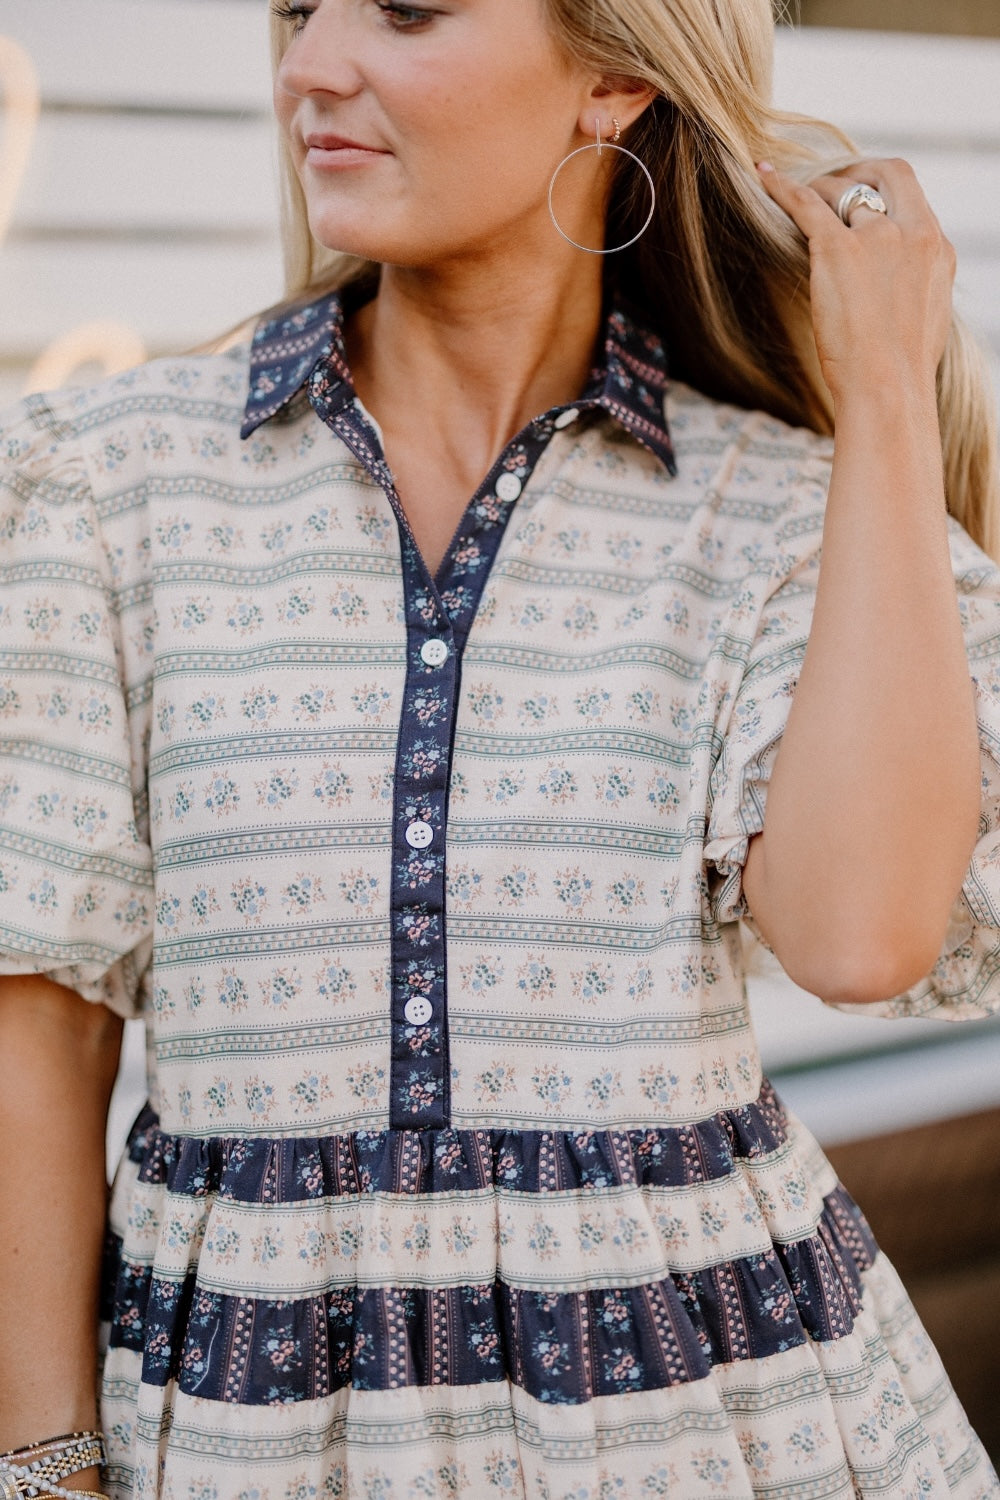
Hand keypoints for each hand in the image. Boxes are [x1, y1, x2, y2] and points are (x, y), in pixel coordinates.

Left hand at [757, 158, 955, 406]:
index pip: (912, 195)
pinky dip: (782, 188)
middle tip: (833, 178)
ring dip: (819, 186)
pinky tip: (763, 177)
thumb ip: (914, 286)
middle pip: (885, 174)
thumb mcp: (925, 317)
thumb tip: (897, 290)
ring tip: (796, 192)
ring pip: (842, 190)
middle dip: (859, 169)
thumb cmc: (901, 371)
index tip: (864, 192)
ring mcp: (876, 237)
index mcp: (936, 248)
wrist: (888, 388)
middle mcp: (911, 233)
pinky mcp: (837, 250)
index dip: (884, 186)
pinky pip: (805, 205)